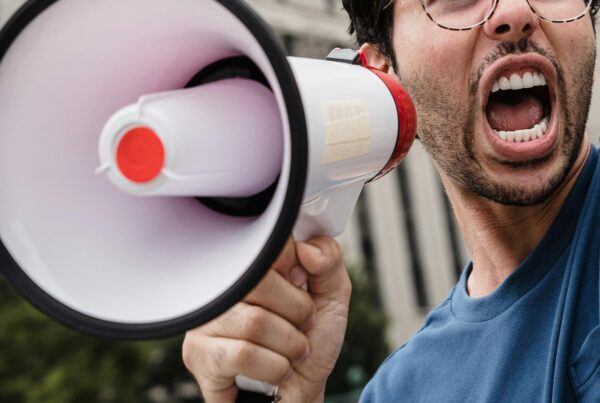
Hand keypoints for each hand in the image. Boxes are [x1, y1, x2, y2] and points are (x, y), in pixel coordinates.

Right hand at [182, 236, 351, 402]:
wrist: (301, 393)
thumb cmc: (311, 342)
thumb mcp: (332, 297)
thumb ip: (329, 261)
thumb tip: (307, 249)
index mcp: (251, 266)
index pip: (269, 247)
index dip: (298, 273)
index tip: (303, 289)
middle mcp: (222, 287)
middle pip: (260, 283)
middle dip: (297, 313)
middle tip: (300, 327)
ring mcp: (205, 320)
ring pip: (254, 322)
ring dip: (289, 345)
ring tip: (289, 353)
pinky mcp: (198, 355)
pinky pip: (244, 354)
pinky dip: (275, 367)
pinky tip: (274, 370)